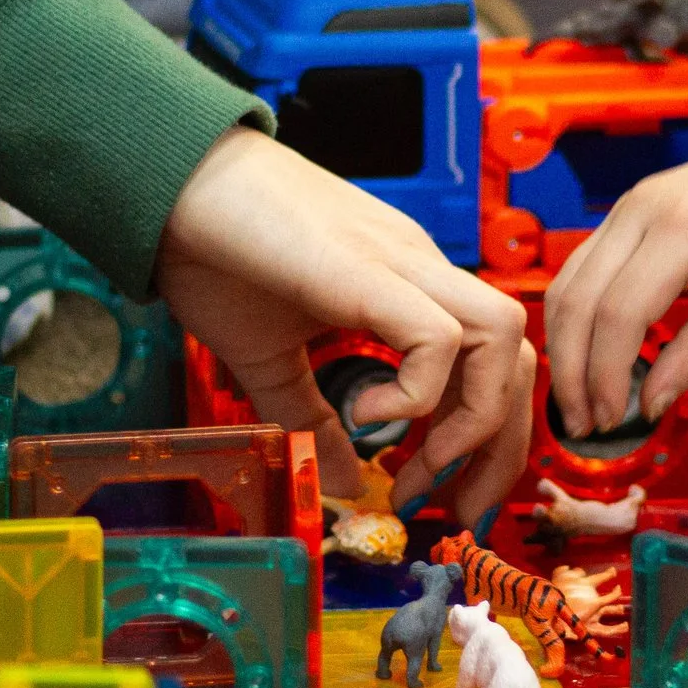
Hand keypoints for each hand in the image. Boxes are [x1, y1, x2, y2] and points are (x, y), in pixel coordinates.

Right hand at [156, 128, 534, 518]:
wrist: (171, 181)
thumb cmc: (215, 254)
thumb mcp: (271, 359)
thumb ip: (314, 418)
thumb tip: (344, 483)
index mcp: (407, 285)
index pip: (492, 361)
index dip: (484, 439)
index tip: (435, 492)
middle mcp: (420, 269)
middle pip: (516, 355)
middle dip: (500, 447)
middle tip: (453, 506)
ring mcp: (401, 263)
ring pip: (501, 334)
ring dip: (476, 417)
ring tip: (417, 461)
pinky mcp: (367, 269)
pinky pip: (437, 334)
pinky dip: (419, 391)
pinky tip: (366, 412)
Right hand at [545, 133, 687, 435]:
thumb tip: (652, 404)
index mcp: (683, 228)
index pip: (620, 311)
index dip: (607, 374)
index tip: (614, 419)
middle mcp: (638, 212)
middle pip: (577, 299)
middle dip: (572, 371)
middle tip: (584, 425)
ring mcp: (623, 208)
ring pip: (565, 284)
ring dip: (563, 348)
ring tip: (578, 402)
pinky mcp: (620, 215)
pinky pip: (578, 270)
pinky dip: (573, 318)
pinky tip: (585, 357)